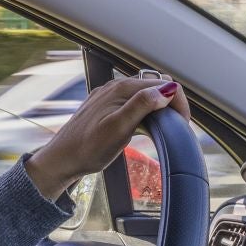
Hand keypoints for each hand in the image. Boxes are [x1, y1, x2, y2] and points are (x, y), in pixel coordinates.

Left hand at [22, 75, 191, 201]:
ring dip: (160, 105)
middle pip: (156, 85)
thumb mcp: (119, 129)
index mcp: (122, 89)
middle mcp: (116, 87)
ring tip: (166, 125)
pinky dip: (146, 108)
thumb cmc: (87, 149)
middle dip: (172, 102)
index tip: (184, 123)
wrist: (61, 160)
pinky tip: (146, 124)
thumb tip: (166, 91)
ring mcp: (109, 96)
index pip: (164, 84)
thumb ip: (141, 106)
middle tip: (179, 125)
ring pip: (145, 92)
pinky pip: (133, 100)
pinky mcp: (105, 106)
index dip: (179, 102)